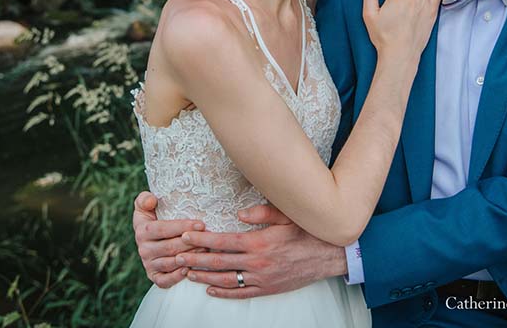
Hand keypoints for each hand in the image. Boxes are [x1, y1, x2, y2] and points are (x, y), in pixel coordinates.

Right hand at [132, 191, 204, 287]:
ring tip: (206, 251)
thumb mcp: (145, 205)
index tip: (201, 224)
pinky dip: (176, 277)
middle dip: (191, 243)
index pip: (162, 228)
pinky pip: (164, 280)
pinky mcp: (154, 277)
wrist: (150, 237)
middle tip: (209, 239)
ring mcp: (149, 264)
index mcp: (142, 230)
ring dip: (189, 258)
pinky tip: (189, 270)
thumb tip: (151, 200)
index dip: (182, 226)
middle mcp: (143, 249)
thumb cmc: (154, 216)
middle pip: (169, 247)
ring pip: (170, 263)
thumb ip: (145, 199)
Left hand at [175, 204, 347, 298]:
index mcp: (259, 242)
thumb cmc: (307, 231)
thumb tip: (239, 213)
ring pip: (226, 280)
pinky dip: (224, 292)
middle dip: (196, 258)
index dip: (202, 239)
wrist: (330, 255)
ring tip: (187, 272)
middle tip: (177, 255)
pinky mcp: (268, 289)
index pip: (223, 241)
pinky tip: (210, 289)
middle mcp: (258, 263)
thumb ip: (262, 213)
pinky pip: (241, 293)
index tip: (186, 235)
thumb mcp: (287, 215)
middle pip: (219, 262)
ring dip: (204, 276)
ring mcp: (262, 278)